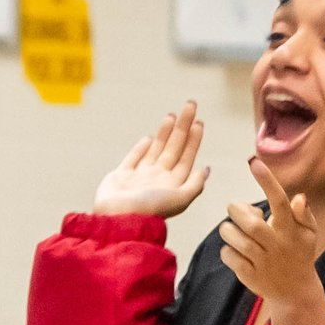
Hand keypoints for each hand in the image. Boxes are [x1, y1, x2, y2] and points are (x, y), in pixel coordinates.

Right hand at [93, 100, 208, 217]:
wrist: (117, 219)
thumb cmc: (149, 210)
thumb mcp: (180, 199)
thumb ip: (195, 185)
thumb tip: (207, 169)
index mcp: (173, 183)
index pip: (187, 156)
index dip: (194, 139)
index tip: (199, 122)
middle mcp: (158, 179)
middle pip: (174, 147)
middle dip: (183, 127)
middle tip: (191, 105)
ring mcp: (140, 177)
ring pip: (156, 150)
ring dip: (164, 133)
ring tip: (172, 115)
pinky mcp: (121, 177)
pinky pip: (133, 158)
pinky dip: (141, 148)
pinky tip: (148, 138)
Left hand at [218, 157, 324, 324]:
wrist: (295, 292)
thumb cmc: (300, 254)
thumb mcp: (309, 233)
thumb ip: (303, 214)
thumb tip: (298, 197)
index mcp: (291, 230)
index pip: (279, 201)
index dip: (267, 181)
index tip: (253, 162)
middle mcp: (277, 245)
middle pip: (250, 223)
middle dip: (237, 211)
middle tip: (235, 209)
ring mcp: (263, 262)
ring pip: (236, 240)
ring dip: (228, 230)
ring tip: (232, 230)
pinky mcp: (250, 275)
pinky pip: (229, 256)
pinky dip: (227, 250)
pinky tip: (234, 249)